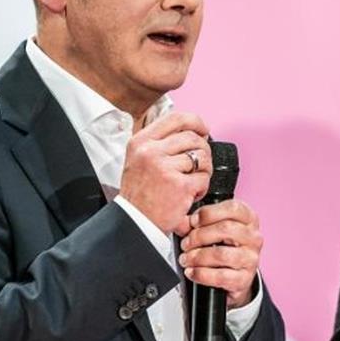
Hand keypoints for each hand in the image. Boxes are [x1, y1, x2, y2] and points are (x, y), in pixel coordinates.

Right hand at [119, 112, 211, 234]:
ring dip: (204, 171)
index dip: (196, 122)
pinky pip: (204, 178)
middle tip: (198, 166)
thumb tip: (192, 130)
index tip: (204, 130)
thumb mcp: (139, 159)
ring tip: (192, 182)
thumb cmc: (140, 193)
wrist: (135, 222)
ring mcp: (165, 168)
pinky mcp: (180, 186)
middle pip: (193, 138)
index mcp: (141, 141)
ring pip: (202, 157)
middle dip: (203, 151)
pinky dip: (202, 188)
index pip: (176, 118)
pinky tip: (191, 194)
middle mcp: (151, 152)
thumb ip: (160, 143)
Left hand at [178, 199, 262, 307]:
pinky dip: (200, 274)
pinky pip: (220, 276)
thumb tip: (180, 221)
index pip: (232, 209)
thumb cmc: (224, 245)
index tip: (193, 221)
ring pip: (221, 254)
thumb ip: (197, 222)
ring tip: (186, 258)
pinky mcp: (244, 279)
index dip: (208, 213)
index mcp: (248, 218)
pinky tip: (192, 271)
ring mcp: (251, 259)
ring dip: (197, 256)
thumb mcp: (214, 227)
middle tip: (186, 243)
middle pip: (225, 229)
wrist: (234, 274)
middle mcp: (253, 237)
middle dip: (199, 236)